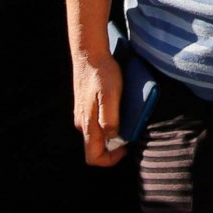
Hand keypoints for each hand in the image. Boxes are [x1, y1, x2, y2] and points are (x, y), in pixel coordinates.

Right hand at [75, 48, 126, 167]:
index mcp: (87, 125)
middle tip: (130, 133)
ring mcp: (81, 115)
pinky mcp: (84, 106)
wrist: (89, 53)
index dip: (111, 160)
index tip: (126, 148)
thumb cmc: (102, 74)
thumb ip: (110, 119)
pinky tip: (118, 110)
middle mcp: (81, 123)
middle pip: (96, 148)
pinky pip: (95, 123)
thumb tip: (113, 137)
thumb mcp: (110, 96)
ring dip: (112, 134)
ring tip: (126, 120)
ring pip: (96, 135)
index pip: (94, 157)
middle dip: (113, 147)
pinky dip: (108, 123)